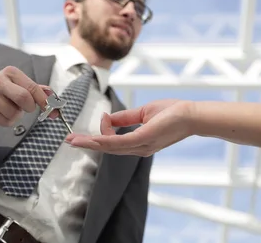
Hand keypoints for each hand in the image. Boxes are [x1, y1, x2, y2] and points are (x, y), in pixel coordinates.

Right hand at [0, 66, 55, 125]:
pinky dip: (7, 121)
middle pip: (23, 98)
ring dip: (16, 116)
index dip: (44, 101)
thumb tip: (52, 97)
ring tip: (9, 108)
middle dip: (29, 107)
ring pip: (14, 113)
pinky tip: (1, 113)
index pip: (32, 87)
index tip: (53, 111)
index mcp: (11, 72)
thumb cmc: (4, 90)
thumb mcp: (19, 84)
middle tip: (26, 108)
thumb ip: (36, 90)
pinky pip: (4, 122)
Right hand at [65, 99, 193, 155]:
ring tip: (73, 140)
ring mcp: (140, 146)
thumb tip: (107, 118)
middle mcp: (138, 148)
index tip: (104, 117)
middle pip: (107, 148)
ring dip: (90, 143)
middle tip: (68, 141)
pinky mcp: (143, 139)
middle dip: (86, 144)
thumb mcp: (143, 113)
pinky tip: (92, 139)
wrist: (192, 115)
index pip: (112, 141)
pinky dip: (104, 140)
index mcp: (137, 143)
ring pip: (110, 146)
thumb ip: (124, 118)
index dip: (102, 131)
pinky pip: (119, 142)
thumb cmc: (172, 112)